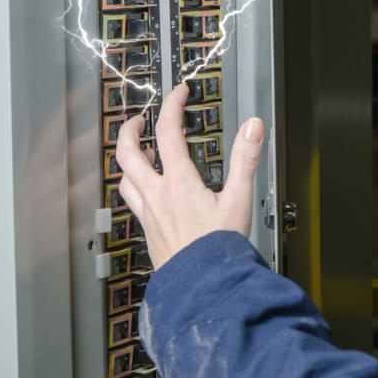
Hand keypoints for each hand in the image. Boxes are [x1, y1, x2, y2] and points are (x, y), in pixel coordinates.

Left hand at [116, 83, 264, 269]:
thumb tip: (252, 126)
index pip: (167, 132)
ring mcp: (149, 214)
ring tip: (138, 151)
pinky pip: (132, 201)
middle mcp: (157, 195)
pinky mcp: (149, 231)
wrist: (204, 285)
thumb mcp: (240, 198)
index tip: (179, 93)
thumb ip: (246, 159)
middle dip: (130, 129)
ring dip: (128, 159)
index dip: (172, 105)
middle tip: (140, 119)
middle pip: (128, 153)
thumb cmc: (219, 247)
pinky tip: (146, 191)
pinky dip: (134, 186)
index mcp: (178, 182)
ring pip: (124, 178)